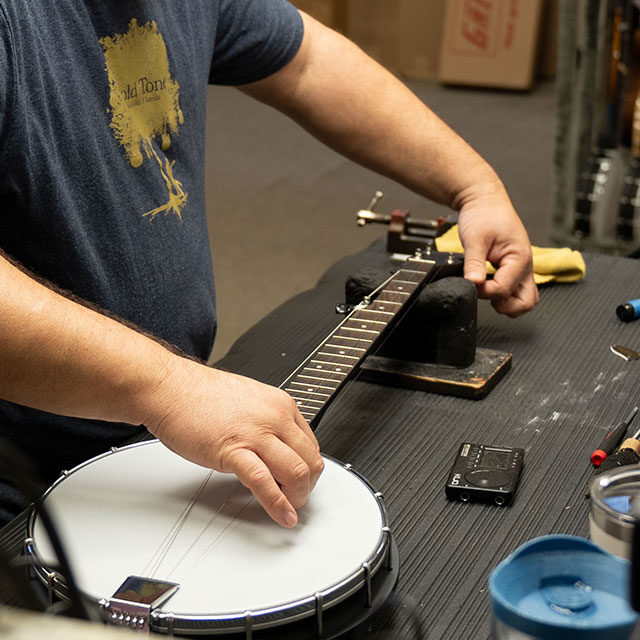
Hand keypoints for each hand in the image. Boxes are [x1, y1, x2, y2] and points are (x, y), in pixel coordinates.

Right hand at [142, 356, 323, 527]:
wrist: (170, 388)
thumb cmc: (201, 395)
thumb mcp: (250, 402)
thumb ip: (267, 423)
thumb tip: (276, 447)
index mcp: (281, 405)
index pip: (311, 443)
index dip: (309, 468)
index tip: (303, 480)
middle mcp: (275, 417)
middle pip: (310, 460)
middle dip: (308, 486)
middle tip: (297, 497)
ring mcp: (256, 434)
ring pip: (297, 472)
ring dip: (297, 497)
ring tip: (290, 508)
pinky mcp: (233, 451)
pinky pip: (264, 483)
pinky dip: (278, 505)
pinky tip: (282, 515)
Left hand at [455, 181, 538, 316]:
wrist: (484, 200)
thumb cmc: (483, 214)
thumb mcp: (475, 238)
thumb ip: (474, 263)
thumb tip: (473, 283)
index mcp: (519, 258)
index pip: (504, 290)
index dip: (484, 291)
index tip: (470, 282)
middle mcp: (525, 266)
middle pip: (525, 303)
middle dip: (504, 306)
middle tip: (483, 294)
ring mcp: (521, 269)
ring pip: (523, 299)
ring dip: (505, 302)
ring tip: (486, 290)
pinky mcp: (514, 269)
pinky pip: (515, 290)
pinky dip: (503, 295)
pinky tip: (487, 285)